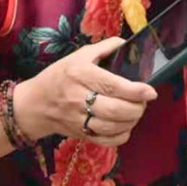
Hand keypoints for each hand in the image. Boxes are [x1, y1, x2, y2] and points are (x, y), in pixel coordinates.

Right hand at [14, 37, 156, 147]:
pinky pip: (105, 141)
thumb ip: (105, 48)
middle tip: (144, 102)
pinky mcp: (79, 134)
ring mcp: (78, 119)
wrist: (35, 103)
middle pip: (114, 109)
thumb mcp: (79, 55)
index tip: (151, 91)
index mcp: (80, 74)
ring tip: (136, 112)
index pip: (112, 85)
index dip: (135, 90)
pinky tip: (126, 126)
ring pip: (111, 127)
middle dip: (136, 108)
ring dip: (131, 121)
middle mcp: (78, 98)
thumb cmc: (60, 75)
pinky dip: (121, 136)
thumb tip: (127, 44)